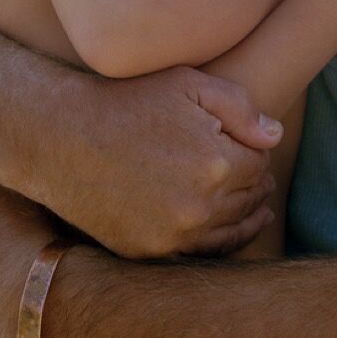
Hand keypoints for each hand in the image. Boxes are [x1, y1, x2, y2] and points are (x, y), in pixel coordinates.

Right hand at [24, 66, 282, 259]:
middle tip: (255, 172)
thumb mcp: (188, 84)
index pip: (260, 163)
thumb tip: (274, 137)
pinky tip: (230, 230)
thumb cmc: (127, 102)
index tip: (245, 143)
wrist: (62, 137)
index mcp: (216, 163)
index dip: (255, 151)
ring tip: (258, 206)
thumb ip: (241, 108)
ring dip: (246, 215)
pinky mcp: (149, 252)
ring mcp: (173, 235)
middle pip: (248, 198)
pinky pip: (201, 253)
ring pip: (231, 230)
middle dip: (254, 182)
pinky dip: (221, 242)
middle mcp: (199, 207)